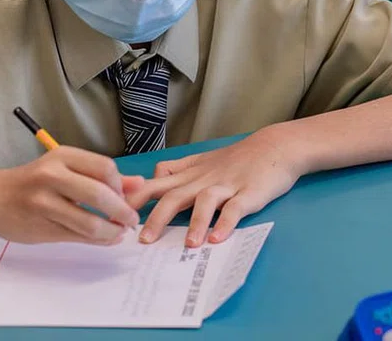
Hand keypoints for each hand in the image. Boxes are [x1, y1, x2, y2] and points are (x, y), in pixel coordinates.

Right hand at [0, 146, 142, 244]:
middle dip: (122, 211)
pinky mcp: (41, 227)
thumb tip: (138, 183)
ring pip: (90, 222)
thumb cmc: (33, 182)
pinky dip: (98, 241)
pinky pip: (78, 237)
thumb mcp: (64, 169)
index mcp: (61, 156)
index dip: (120, 185)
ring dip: (112, 232)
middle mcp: (51, 176)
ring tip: (119, 233)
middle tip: (131, 220)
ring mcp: (44, 203)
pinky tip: (106, 239)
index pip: (105, 167)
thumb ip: (100, 176)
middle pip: (100, 194)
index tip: (124, 196)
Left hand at [127, 129, 303, 246]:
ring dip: (195, 223)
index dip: (137, 197)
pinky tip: (218, 239)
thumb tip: (153, 177)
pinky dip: (226, 223)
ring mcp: (227, 186)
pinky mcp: (249, 193)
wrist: (275, 146)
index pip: (156, 184)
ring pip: (206, 202)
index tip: (117, 213)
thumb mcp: (202, 160)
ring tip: (187, 245)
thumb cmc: (236, 158)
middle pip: (175, 196)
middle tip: (142, 240)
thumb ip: (176, 169)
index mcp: (191, 174)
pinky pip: (236, 209)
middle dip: (157, 217)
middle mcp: (204, 180)